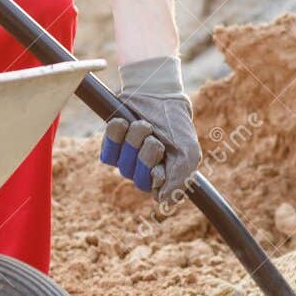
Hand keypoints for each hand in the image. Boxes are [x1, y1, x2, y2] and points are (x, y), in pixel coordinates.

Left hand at [100, 55, 201, 199]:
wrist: (158, 93)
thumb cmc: (175, 123)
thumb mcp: (188, 152)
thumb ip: (180, 179)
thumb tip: (163, 202)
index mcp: (163, 175)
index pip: (155, 192)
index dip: (156, 178)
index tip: (161, 166)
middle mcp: (143, 170)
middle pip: (138, 179)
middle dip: (147, 157)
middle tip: (154, 140)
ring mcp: (126, 158)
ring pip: (124, 166)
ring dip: (134, 142)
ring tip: (143, 125)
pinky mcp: (111, 145)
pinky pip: (108, 152)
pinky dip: (116, 136)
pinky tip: (124, 123)